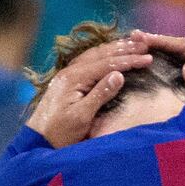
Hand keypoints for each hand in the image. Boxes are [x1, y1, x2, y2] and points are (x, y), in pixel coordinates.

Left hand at [26, 38, 152, 147]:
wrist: (37, 141)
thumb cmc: (59, 133)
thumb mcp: (82, 117)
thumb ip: (100, 95)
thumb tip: (119, 75)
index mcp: (74, 78)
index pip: (107, 63)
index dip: (129, 60)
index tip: (148, 58)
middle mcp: (70, 72)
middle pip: (100, 54)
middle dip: (124, 48)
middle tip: (144, 44)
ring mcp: (67, 76)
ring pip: (93, 55)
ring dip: (113, 49)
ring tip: (131, 44)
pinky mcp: (66, 82)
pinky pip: (87, 62)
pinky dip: (103, 56)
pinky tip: (109, 56)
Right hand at [130, 30, 184, 125]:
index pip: (184, 48)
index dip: (165, 42)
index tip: (146, 39)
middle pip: (175, 49)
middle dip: (155, 42)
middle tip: (133, 37)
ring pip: (171, 59)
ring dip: (153, 53)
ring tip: (133, 47)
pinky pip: (171, 73)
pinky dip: (157, 67)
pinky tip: (142, 65)